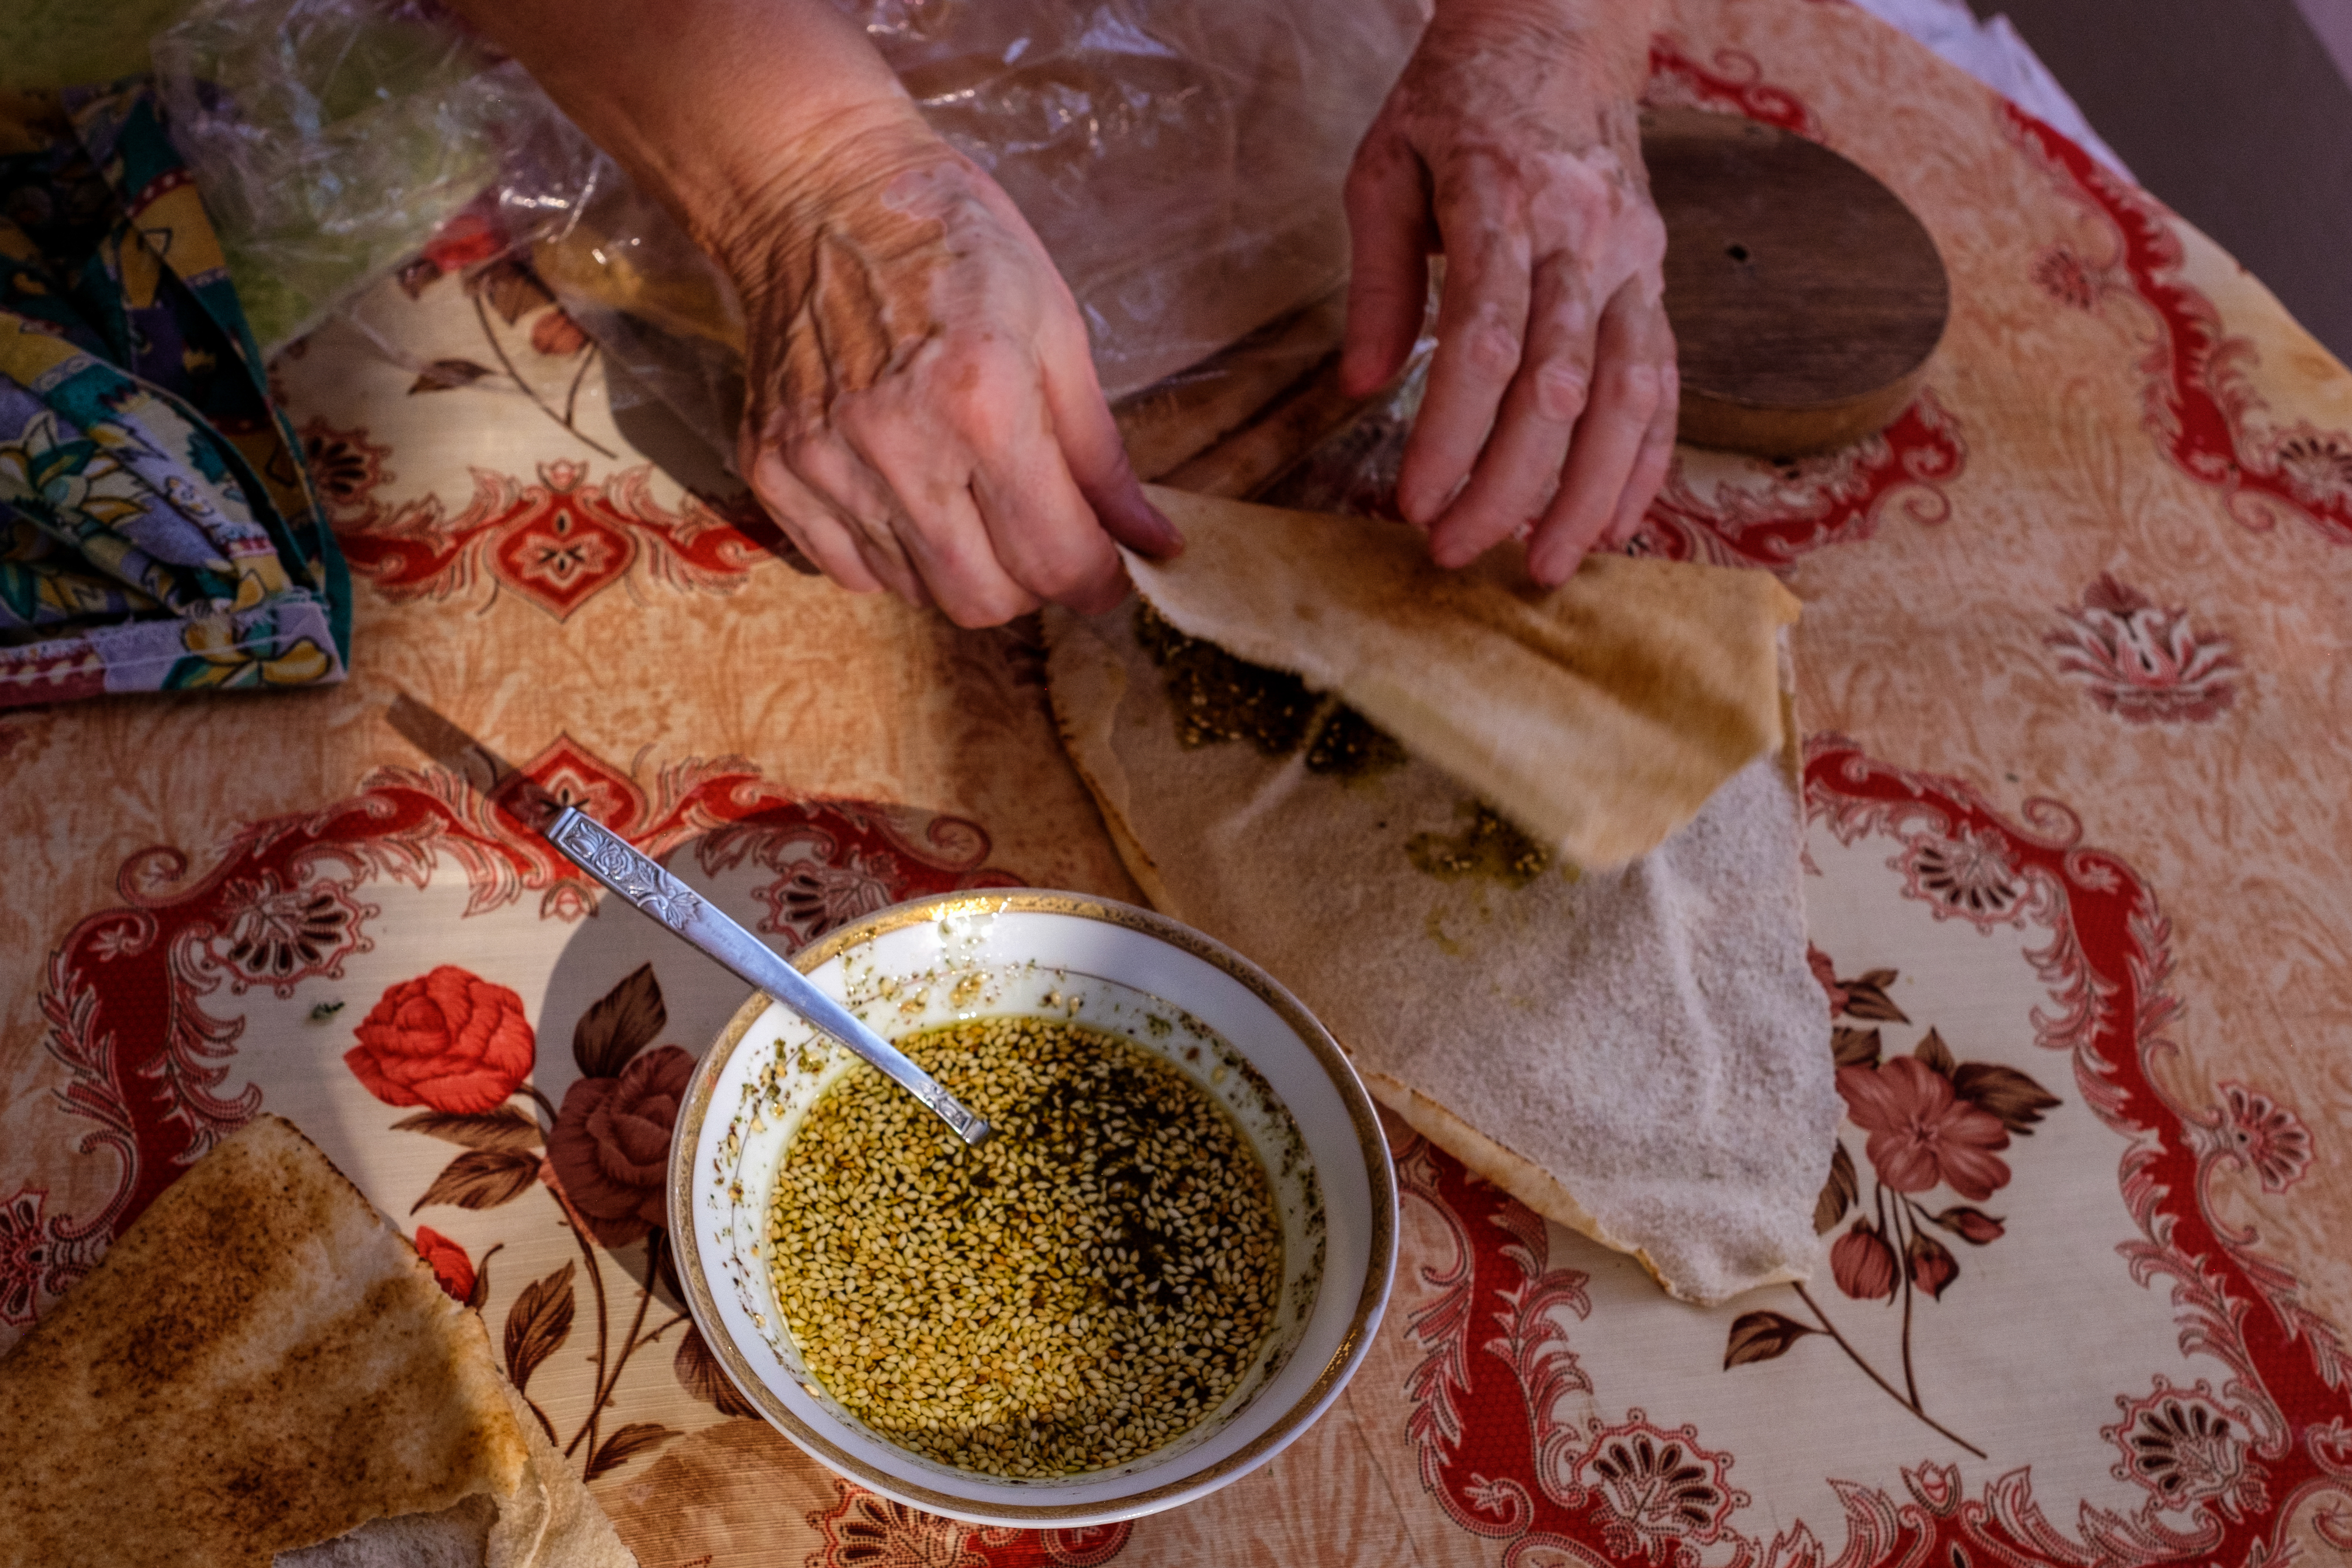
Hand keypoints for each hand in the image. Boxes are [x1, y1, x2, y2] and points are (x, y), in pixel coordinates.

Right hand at [716, 107, 1178, 625]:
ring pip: (915, 591)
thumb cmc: (952, 244)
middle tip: (1036, 531)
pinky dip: (890, 553)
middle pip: (981, 600)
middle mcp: (895, 447)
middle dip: (1028, 582)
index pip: (1054, 560)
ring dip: (959, 565)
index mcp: (982, 404)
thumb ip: (1100, 452)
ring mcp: (822, 463)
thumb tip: (1153, 542)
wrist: (814, 189)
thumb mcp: (1055, 326)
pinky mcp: (770, 468)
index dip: (1096, 581)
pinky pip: (846, 567)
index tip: (1107, 570)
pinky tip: (904, 488)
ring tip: (964, 493)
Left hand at [1340, 0, 1674, 585]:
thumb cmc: (1459, 100)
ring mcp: (1633, 261)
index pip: (1483, 341)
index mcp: (1503, 202)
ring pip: (1627, 394)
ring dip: (1589, 493)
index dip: (1451, 434)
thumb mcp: (1386, 164)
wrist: (1560, 28)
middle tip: (1457, 552)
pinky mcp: (1657, 279)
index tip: (1415, 502)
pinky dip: (1646, 460)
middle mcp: (1582, 237)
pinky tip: (1619, 523)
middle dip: (1510, 485)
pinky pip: (1664, 382)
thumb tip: (1360, 385)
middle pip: (1558, 383)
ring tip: (1548, 566)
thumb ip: (1375, 277)